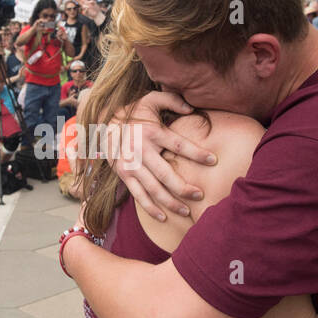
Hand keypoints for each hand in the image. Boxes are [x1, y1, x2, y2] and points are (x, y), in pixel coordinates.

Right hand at [105, 90, 215, 221]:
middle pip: (166, 174)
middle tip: (200, 195)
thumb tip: (193, 109)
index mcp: (152, 132)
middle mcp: (140, 150)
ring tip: (186, 211)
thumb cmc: (134, 112)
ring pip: (153, 189)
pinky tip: (164, 217)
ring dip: (170, 202)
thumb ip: (173, 100)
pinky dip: (150, 208)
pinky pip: (138, 195)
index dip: (197, 153)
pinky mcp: (123, 175)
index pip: (179, 145)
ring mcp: (130, 165)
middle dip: (184, 187)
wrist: (104, 122)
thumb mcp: (151, 100)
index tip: (213, 160)